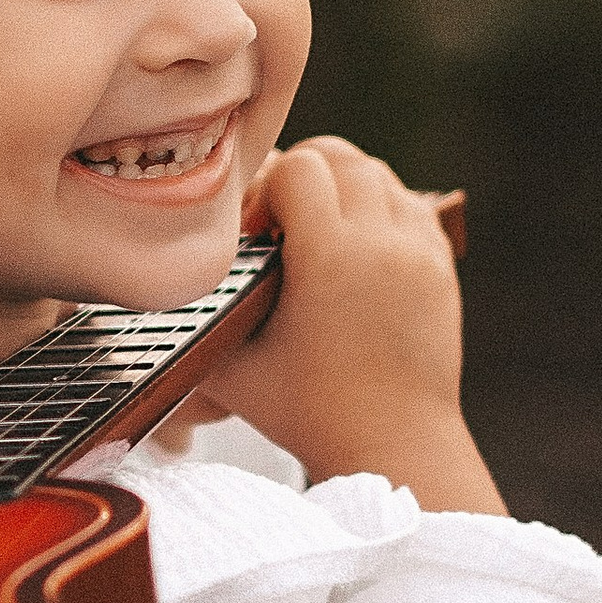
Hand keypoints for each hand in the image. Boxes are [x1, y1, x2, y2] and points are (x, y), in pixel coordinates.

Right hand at [203, 138, 505, 514]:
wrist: (397, 446)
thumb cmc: (310, 414)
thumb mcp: (233, 370)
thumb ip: (197, 319)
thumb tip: (160, 282)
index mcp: (333, 257)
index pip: (298, 168)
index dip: (266, 190)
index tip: (258, 236)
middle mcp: (384, 243)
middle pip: (340, 156)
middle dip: (302, 176)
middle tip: (280, 224)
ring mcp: (420, 251)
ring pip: (377, 174)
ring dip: (341, 188)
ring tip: (316, 233)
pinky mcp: (441, 265)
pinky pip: (408, 203)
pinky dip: (377, 209)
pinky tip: (354, 249)